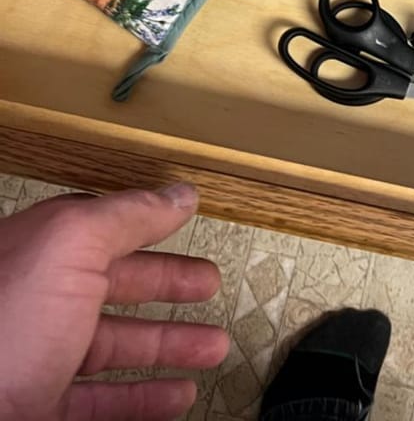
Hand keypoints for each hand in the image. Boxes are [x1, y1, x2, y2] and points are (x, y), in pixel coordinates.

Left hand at [0, 182, 229, 419]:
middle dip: (167, 286)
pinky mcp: (38, 413)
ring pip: (114, 349)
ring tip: (214, 347)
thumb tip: (178, 193)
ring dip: (169, 347)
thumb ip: (128, 215)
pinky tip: (176, 397)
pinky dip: (145, 400)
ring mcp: (34, 364)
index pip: (103, 229)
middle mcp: (33, 305)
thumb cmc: (1, 329)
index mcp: (39, 253)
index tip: (189, 223)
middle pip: (112, 286)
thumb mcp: (70, 246)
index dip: (150, 224)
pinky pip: (102, 403)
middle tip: (208, 284)